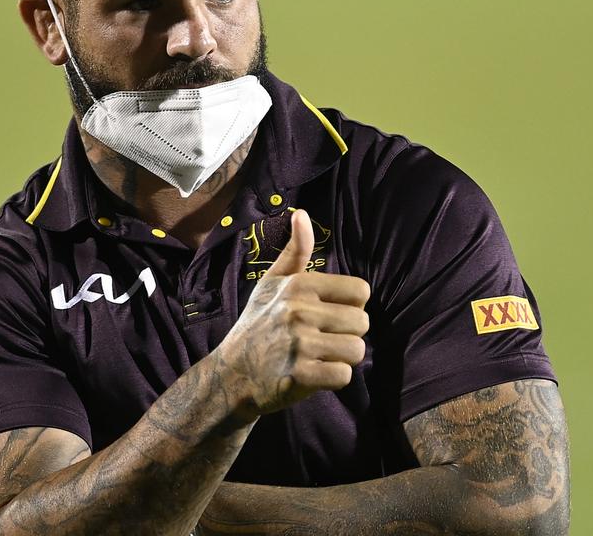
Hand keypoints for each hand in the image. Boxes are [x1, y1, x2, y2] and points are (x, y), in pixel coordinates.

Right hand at [214, 209, 369, 420]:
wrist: (230, 376)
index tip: (329, 315)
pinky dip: (332, 379)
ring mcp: (299, 345)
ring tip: (319, 357)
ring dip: (342, 358)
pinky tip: (313, 374)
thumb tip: (302, 213)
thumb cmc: (257, 325)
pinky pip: (344, 376)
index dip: (350, 306)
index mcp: (298, 286)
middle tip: (321, 341)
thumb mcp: (271, 283)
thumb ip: (295, 251)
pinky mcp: (300, 376)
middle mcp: (299, 312)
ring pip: (357, 350)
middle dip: (347, 334)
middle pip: (362, 323)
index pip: (361, 291)